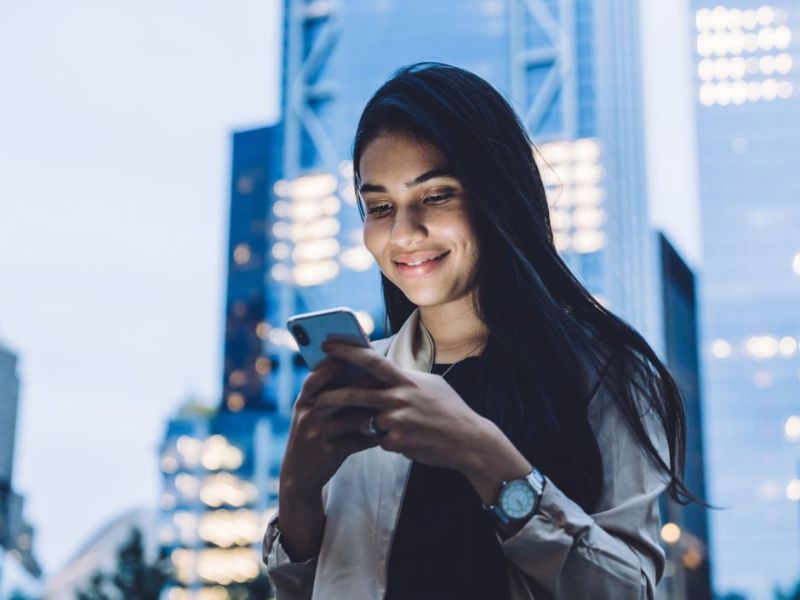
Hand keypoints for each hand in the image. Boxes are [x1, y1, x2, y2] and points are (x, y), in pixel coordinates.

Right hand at [280, 357, 381, 500]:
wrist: (299, 475)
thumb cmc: (313, 435)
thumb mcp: (311, 413)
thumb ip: (328, 393)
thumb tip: (359, 368)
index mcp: (303, 401)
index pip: (317, 377)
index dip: (335, 364)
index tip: (356, 353)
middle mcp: (308, 415)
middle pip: (340, 394)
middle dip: (365, 384)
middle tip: (387, 377)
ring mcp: (319, 434)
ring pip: (354, 417)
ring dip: (376, 409)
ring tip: (396, 402)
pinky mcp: (331, 452)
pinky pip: (360, 439)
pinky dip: (376, 433)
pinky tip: (391, 430)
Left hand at [315, 341, 494, 472]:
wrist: (469, 441)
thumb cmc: (451, 410)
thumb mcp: (430, 385)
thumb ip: (405, 379)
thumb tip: (386, 370)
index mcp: (407, 380)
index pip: (371, 360)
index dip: (347, 351)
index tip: (327, 344)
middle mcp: (400, 398)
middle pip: (356, 393)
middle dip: (332, 394)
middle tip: (313, 395)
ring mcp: (397, 421)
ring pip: (366, 420)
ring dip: (362, 423)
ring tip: (354, 420)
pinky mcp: (397, 443)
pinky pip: (380, 440)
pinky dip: (387, 440)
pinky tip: (407, 441)